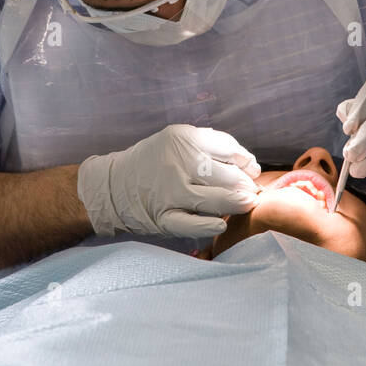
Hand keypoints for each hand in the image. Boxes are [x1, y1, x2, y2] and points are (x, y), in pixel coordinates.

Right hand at [77, 124, 260, 238]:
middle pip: (225, 175)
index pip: (227, 149)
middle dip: (245, 184)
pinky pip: (191, 224)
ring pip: (214, 200)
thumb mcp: (176, 140)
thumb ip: (208, 145)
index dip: (245, 161)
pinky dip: (209, 226)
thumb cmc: (152, 161)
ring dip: (237, 203)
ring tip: (248, 204)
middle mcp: (177, 163)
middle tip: (252, 190)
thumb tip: (247, 162)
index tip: (252, 169)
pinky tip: (222, 224)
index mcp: (183, 139)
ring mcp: (170, 192)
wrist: (113, 184)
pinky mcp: (163, 217)